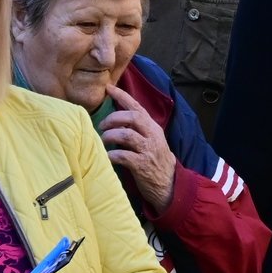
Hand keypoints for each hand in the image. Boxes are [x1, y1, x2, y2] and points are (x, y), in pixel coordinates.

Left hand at [100, 84, 177, 212]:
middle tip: (102, 125)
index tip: (108, 87)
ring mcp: (148, 150)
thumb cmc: (156, 161)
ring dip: (110, 136)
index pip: (137, 106)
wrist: (169, 184)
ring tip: (103, 140)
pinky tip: (107, 156)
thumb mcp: (152, 140)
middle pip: (132, 117)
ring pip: (126, 135)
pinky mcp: (142, 165)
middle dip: (113, 118)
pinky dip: (111, 154)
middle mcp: (152, 136)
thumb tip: (117, 118)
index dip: (122, 95)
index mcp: (153, 127)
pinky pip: (123, 156)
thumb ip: (139, 129)